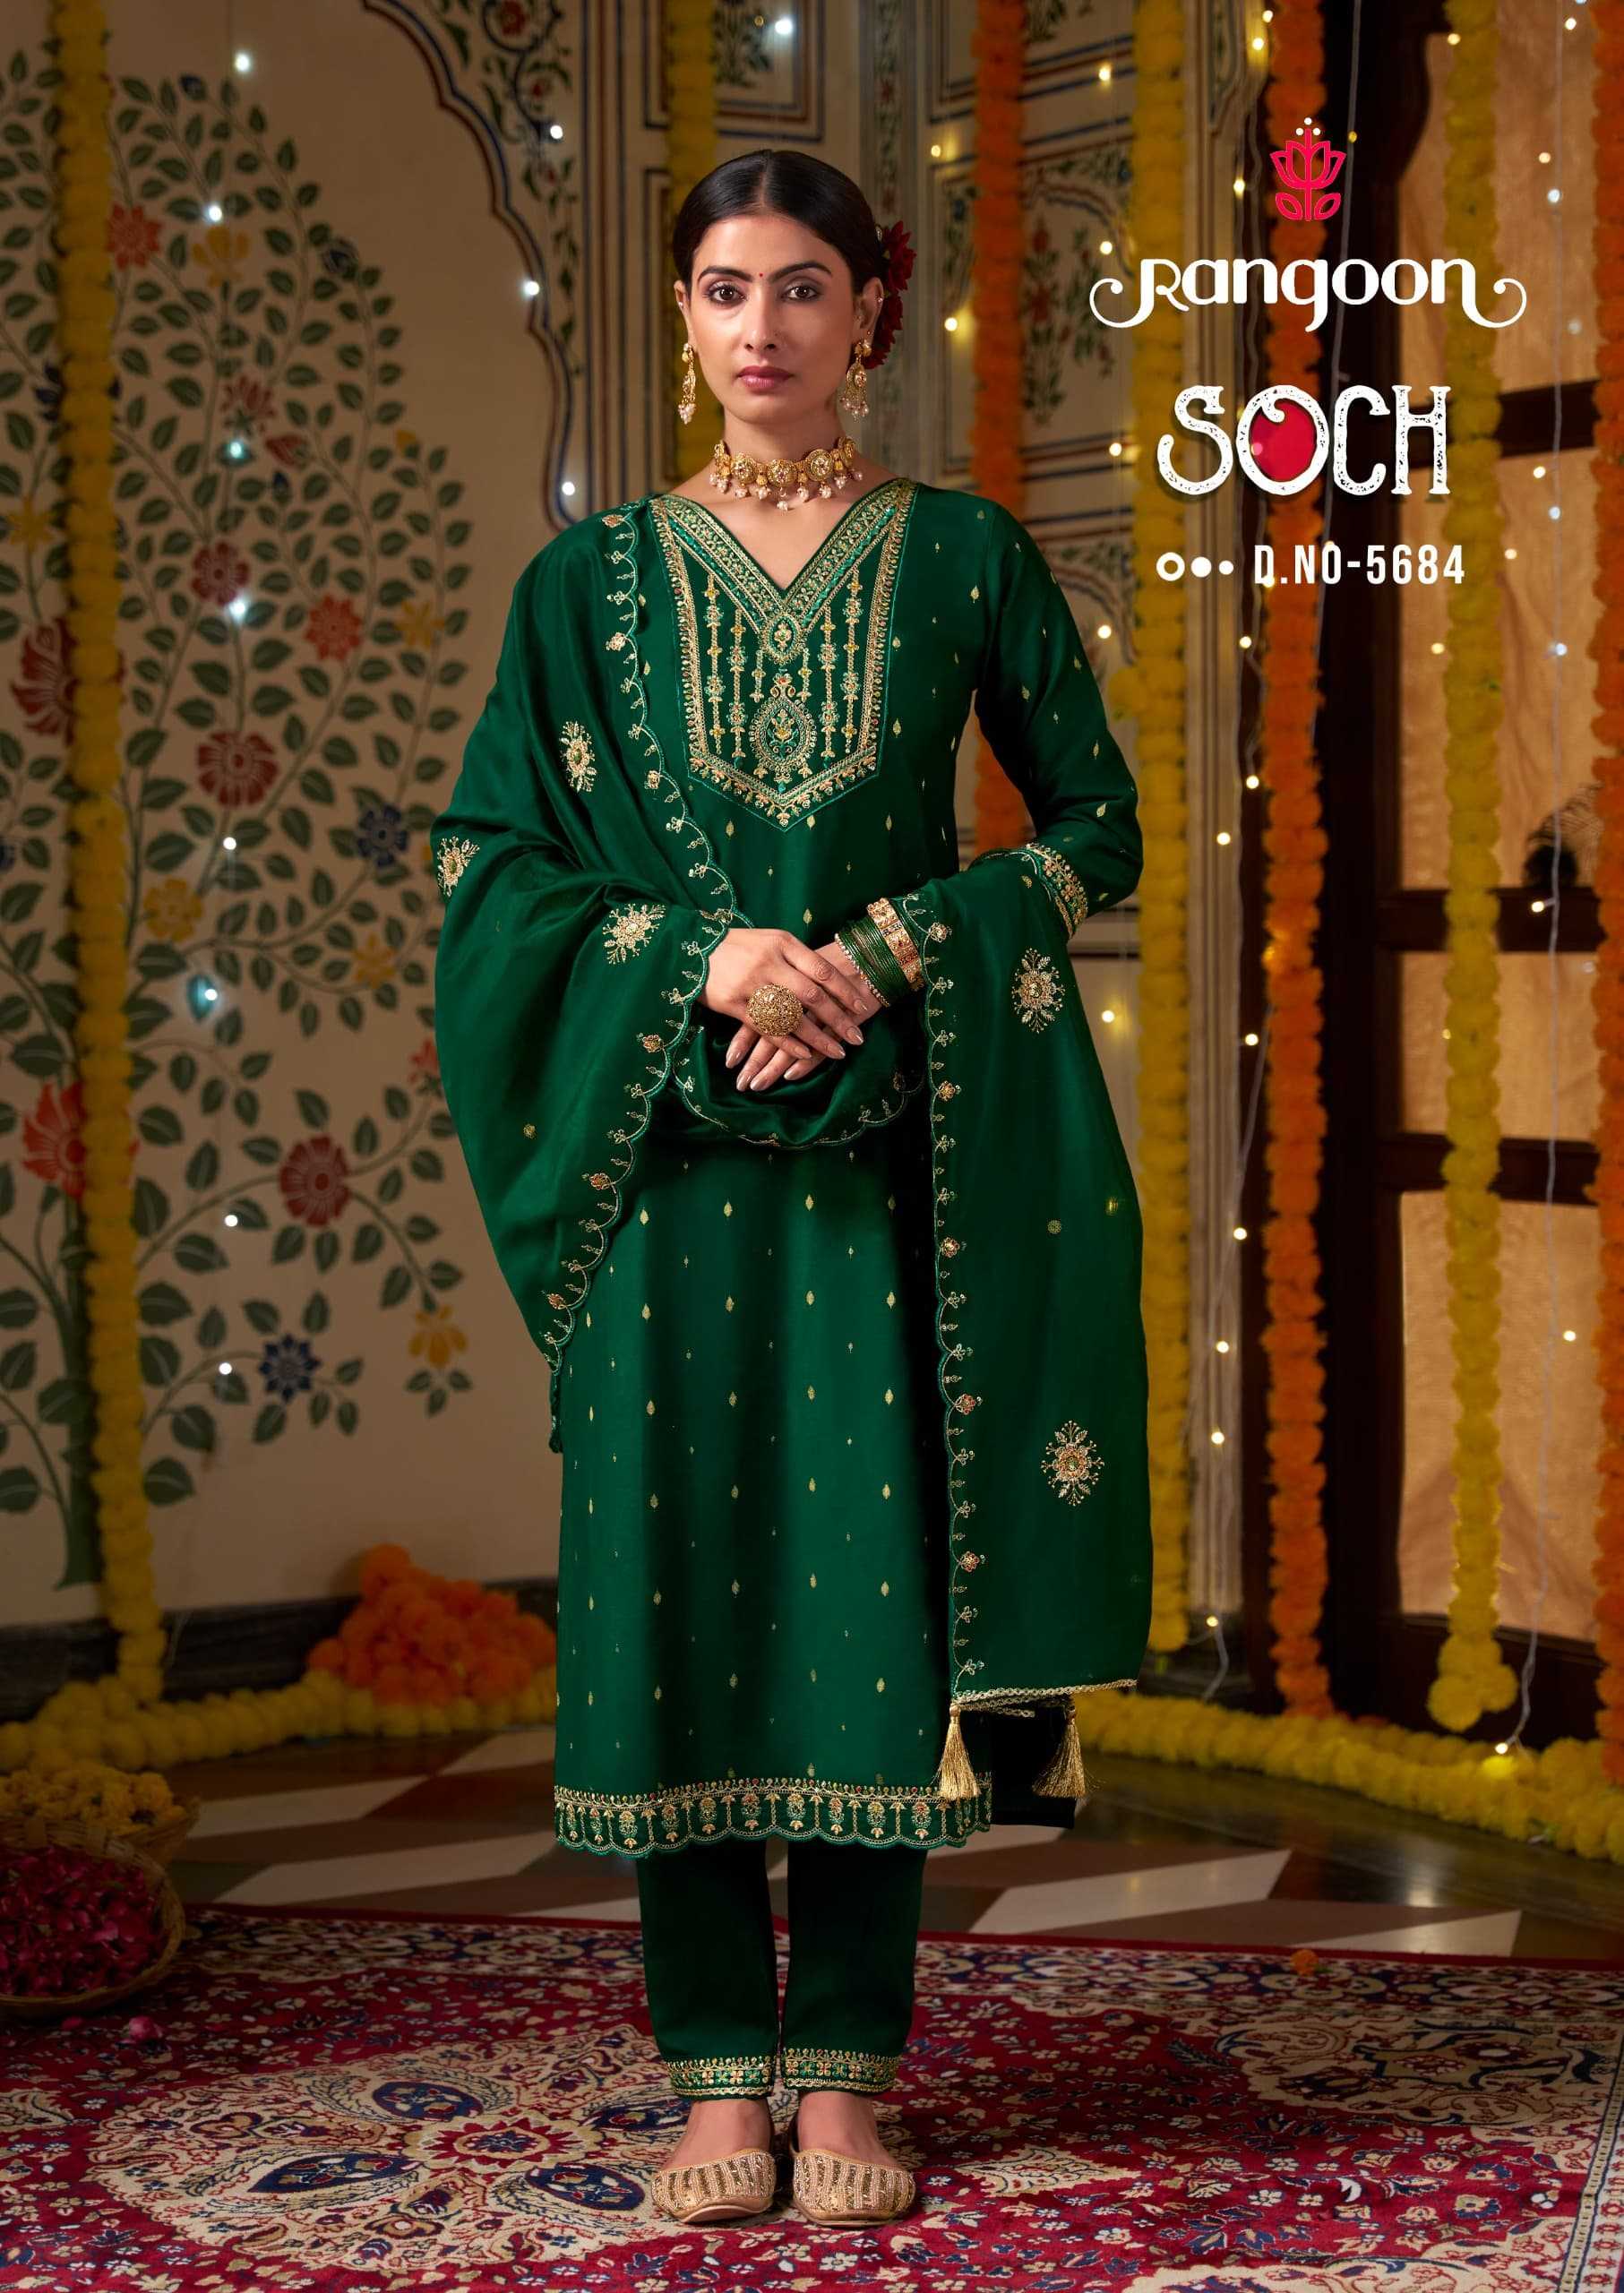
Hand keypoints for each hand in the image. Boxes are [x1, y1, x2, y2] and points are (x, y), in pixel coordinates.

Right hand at [699, 929, 883, 1091]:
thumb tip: (829, 978)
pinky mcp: (734, 1004)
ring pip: (792, 1016)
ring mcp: (751, 985)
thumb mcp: (769, 940)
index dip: (845, 991)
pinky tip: (805, 1055)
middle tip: (857, 1037)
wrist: (691, 946)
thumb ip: (796, 957)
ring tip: (838, 1052)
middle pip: (812, 996)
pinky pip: (767, 1029)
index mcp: (783, 943)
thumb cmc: (737, 945)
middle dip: (838, 1019)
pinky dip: (788, 1043)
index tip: (862, 1007)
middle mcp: (770, 963)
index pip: (822, 970)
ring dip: (818, 1038)